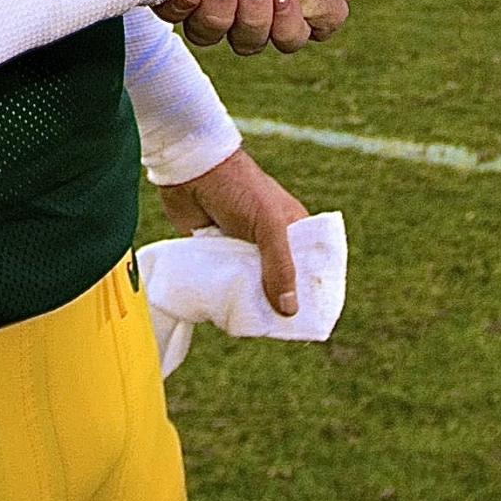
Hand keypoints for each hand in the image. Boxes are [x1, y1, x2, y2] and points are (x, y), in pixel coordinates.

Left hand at [158, 147, 311, 316]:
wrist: (191, 170)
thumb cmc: (239, 189)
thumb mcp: (268, 226)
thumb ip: (280, 267)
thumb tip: (289, 311)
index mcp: (291, 229)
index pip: (308, 266)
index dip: (309, 291)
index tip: (310, 321)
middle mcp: (268, 241)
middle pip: (277, 282)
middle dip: (275, 304)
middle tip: (274, 330)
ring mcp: (240, 248)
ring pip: (248, 286)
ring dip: (245, 302)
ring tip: (244, 325)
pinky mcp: (215, 253)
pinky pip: (222, 283)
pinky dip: (221, 296)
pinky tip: (220, 313)